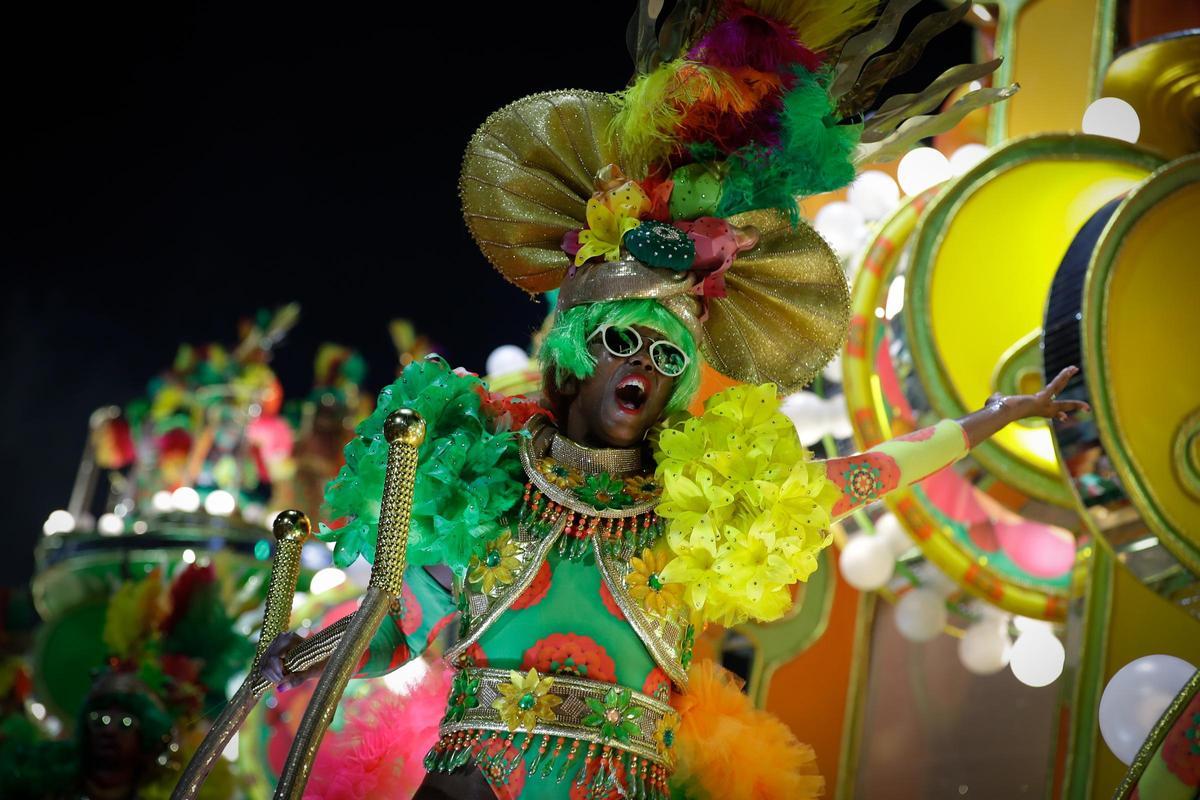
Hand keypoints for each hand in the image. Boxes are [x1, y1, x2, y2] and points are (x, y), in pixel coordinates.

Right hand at [260, 631, 319, 690]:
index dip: (277, 673)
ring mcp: (275, 644)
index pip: (272, 658)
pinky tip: (280, 676)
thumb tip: (280, 689)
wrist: (328, 654)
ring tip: (285, 678)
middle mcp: (280, 638)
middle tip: (285, 680)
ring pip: (262, 664)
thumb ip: (297, 679)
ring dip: (271, 676)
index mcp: (289, 638)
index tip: (285, 680)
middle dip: (274, 676)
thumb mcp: (313, 671)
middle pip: (265, 662)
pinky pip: (263, 665)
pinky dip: (269, 674)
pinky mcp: (273, 651)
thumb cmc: (323, 661)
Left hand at [960, 366, 1090, 447]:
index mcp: (1032, 410)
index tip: (1063, 418)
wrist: (999, 413)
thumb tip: (993, 399)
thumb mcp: (999, 403)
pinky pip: (1056, 385)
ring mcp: (1043, 405)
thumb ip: (999, 399)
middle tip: (1087, 408)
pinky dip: (1063, 376)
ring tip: (1074, 368)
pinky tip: (1071, 368)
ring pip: (1058, 390)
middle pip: (1060, 407)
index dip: (1057, 414)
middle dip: (1073, 406)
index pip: (1048, 413)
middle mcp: (1040, 409)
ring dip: (1065, 377)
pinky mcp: (1042, 399)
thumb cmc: (995, 410)